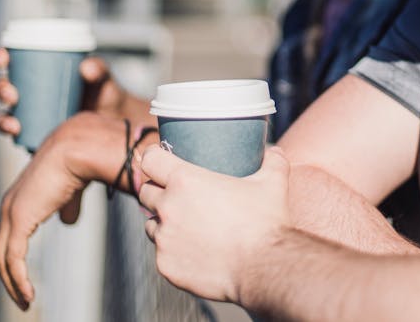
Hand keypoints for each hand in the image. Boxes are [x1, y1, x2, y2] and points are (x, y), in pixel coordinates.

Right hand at [0, 48, 129, 135]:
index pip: (13, 60)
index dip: (0, 57)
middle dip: (1, 90)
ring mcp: (33, 116)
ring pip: (6, 115)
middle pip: (4, 88)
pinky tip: (20, 139)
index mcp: (41, 72)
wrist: (118, 121)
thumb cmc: (106, 93)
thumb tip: (87, 68)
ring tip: (15, 124)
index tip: (3, 58)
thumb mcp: (103, 79)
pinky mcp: (39, 135)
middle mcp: (32, 93)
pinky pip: (20, 138)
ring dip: (3, 119)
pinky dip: (16, 138)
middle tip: (13, 95)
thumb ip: (99, 70)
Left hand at [0, 113, 125, 309]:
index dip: (16, 259)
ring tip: (26, 302)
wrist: (81, 147)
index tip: (27, 280)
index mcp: (21, 199)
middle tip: (24, 299)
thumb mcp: (72, 190)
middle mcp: (10, 207)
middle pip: (1, 251)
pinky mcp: (19, 220)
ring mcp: (12, 213)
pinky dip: (18, 281)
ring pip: (3, 259)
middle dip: (10, 278)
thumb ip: (68, 206)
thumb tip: (68, 223)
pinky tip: (29, 294)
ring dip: (14, 285)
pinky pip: (13, 259)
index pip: (10, 237)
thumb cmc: (82, 161)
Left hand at [139, 145, 290, 302]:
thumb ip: (273, 161)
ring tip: (184, 224)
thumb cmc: (266, 222)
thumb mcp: (273, 183)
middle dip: (157, 190)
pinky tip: (193, 251)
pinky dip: (174, 250)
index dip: (153, 156)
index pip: (150, 160)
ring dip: (163, 221)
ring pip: (151, 224)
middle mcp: (169, 208)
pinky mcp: (166, 265)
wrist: (264, 267)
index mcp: (186, 181)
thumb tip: (274, 151)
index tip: (158, 157)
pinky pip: (162, 253)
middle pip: (145, 192)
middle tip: (177, 194)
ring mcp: (165, 239)